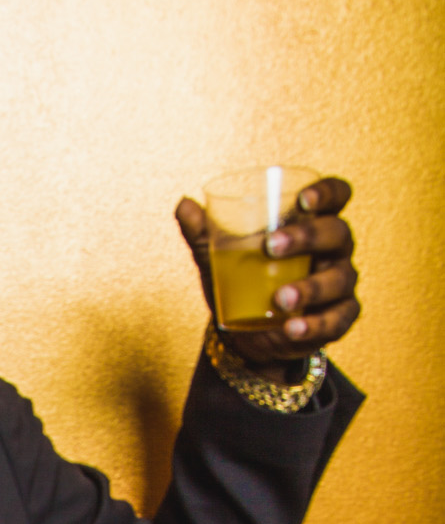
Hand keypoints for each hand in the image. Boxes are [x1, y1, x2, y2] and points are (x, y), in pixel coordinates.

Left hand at [176, 177, 359, 375]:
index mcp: (313, 222)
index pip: (336, 196)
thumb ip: (203, 232)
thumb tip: (183, 204)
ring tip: (279, 300)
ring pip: (338, 279)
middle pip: (336, 233)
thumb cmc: (243, 280)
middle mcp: (334, 249)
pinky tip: (292, 328)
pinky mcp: (339, 317)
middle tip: (271, 246)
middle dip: (308, 237)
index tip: (303, 198)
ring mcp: (340, 283)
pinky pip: (336, 320)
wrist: (245, 331)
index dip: (327, 192)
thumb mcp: (220, 257)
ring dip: (310, 288)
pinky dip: (314, 325)